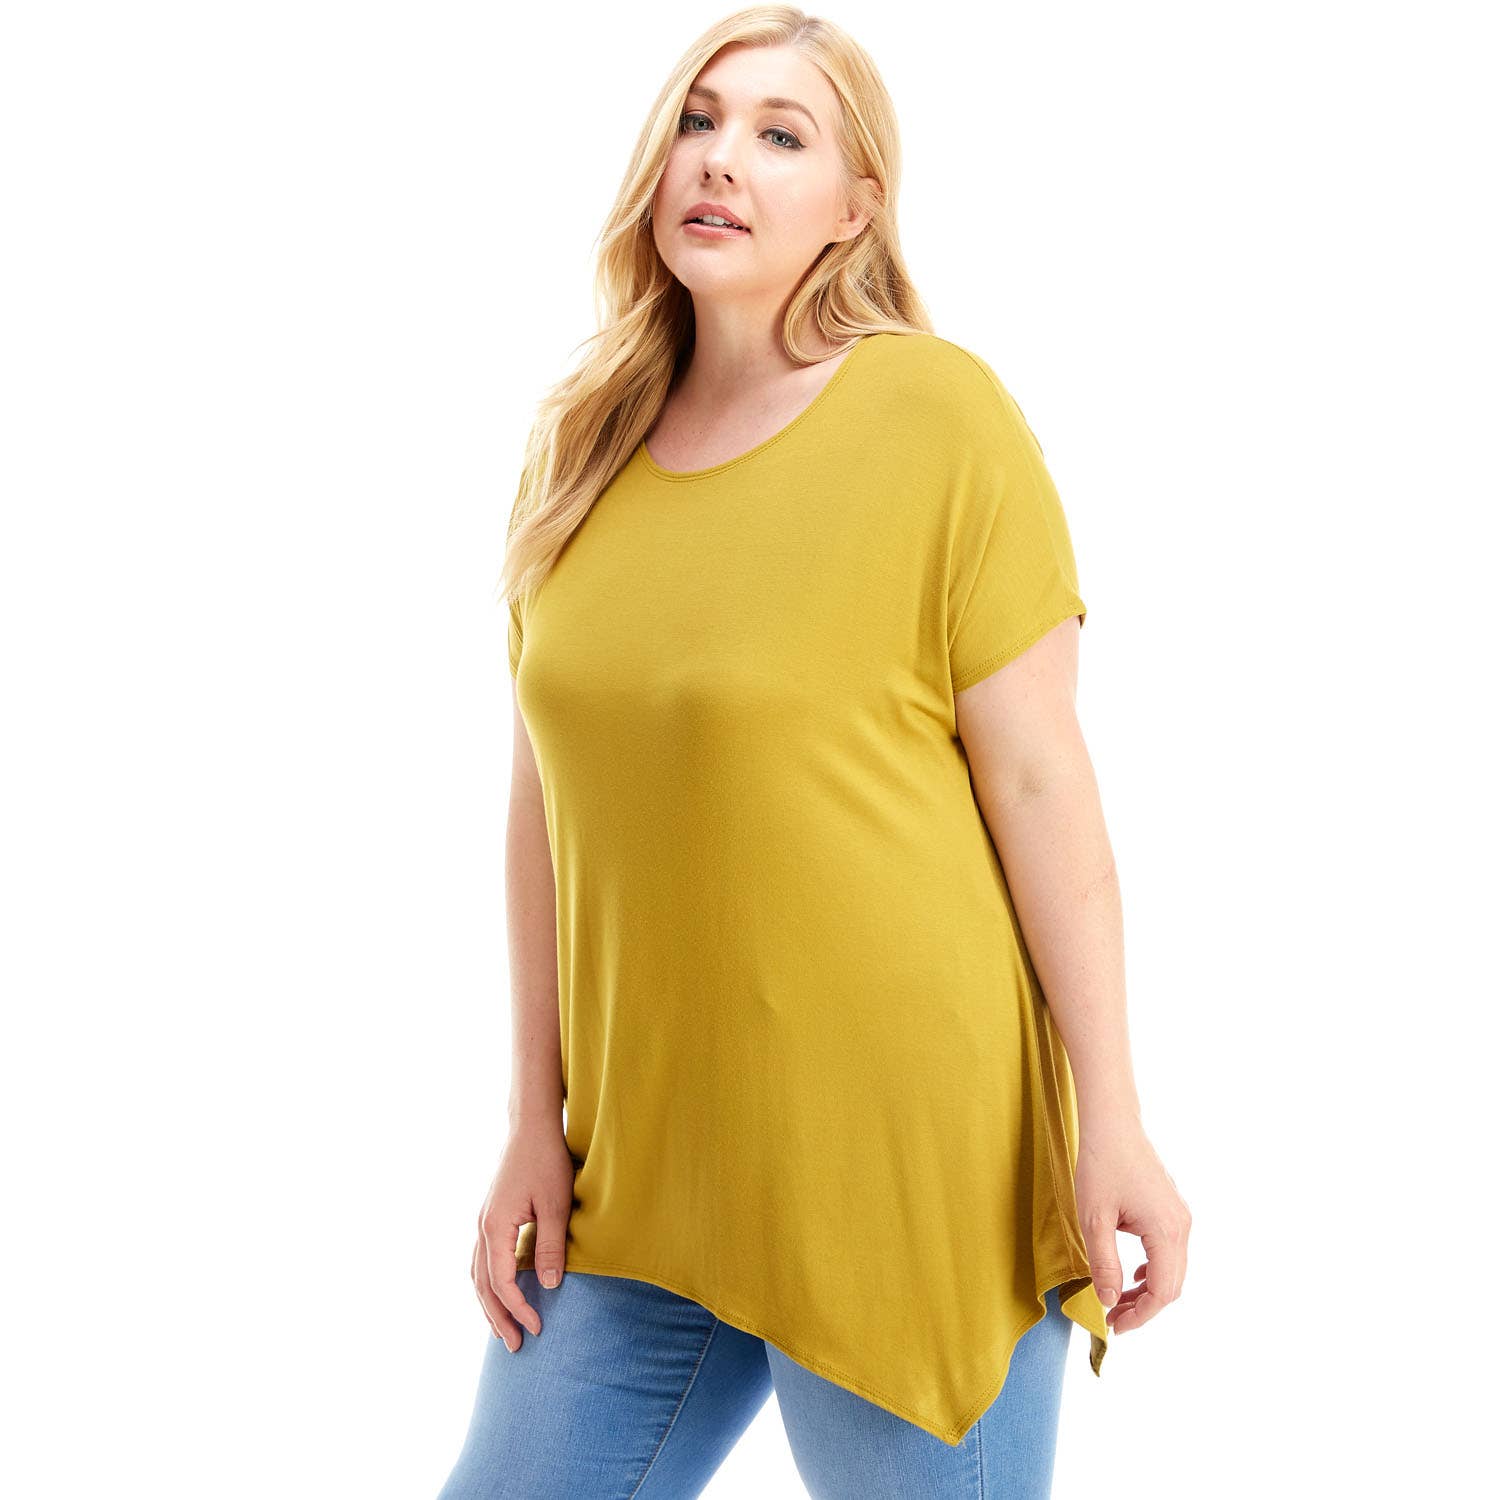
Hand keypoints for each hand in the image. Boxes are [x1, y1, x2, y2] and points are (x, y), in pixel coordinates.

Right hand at [471, 1118, 575, 1351]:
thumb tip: (548, 1287)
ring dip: (489, 1304)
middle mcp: (482, 1228)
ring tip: (503, 1329)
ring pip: (477, 1274)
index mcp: (495, 1228)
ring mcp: (483, 1222)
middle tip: (516, 1346)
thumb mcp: (555, 1204)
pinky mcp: (491, 1216)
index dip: (519, 1309)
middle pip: (482, 1285)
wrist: (532, 1127)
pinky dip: (488, 1283)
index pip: (502, 1283)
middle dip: (498, 1318)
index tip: (538, 1328)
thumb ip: (550, 1246)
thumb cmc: (547, 1161)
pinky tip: (502, 1292)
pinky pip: (482, 1260)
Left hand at [1075, 1119, 1190, 1334]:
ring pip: (1172, 1269)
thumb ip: (1104, 1262)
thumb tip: (1108, 1300)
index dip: (1140, 1315)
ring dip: (1147, 1290)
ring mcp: (1180, 1216)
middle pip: (1172, 1285)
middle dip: (1143, 1307)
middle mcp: (1182, 1226)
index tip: (1114, 1325)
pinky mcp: (1172, 1209)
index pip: (1163, 1292)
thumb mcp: (1094, 1218)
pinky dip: (1152, 1270)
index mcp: (1167, 1231)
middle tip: (1112, 1318)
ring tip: (1116, 1300)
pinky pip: (1169, 1251)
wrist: (1112, 1124)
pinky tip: (1131, 1275)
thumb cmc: (1100, 1165)